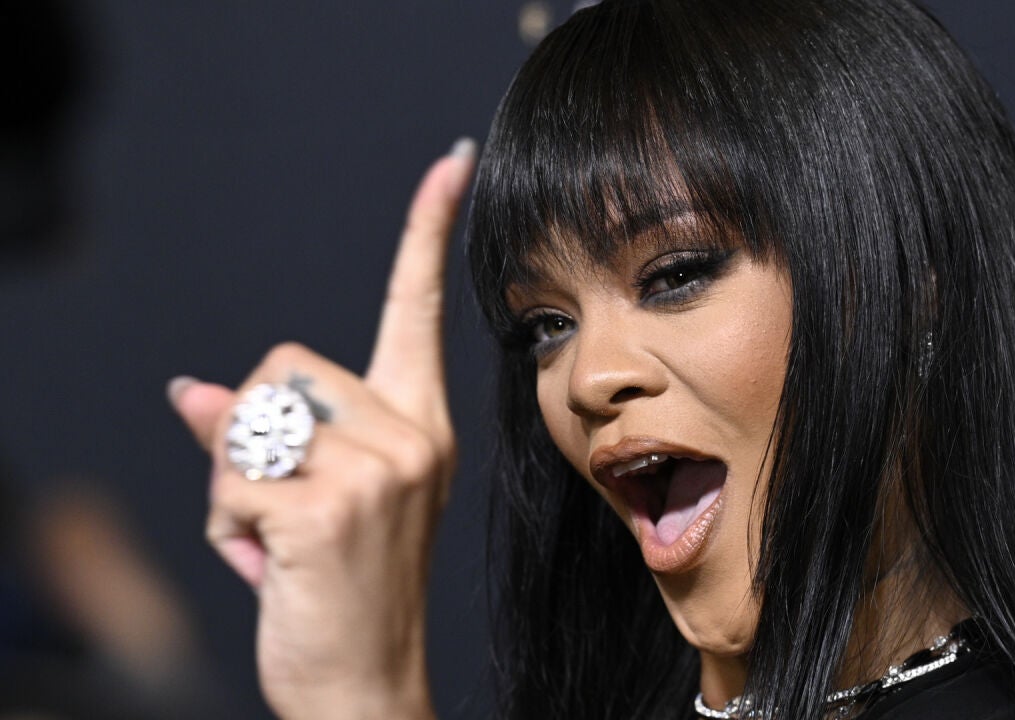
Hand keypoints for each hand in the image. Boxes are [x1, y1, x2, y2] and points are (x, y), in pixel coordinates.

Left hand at [168, 138, 476, 718]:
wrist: (366, 686)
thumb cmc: (341, 594)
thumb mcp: (312, 504)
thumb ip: (265, 440)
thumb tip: (191, 394)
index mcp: (419, 427)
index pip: (419, 310)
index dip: (427, 230)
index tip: (453, 161)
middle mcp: (412, 436)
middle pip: (284, 364)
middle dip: (253, 432)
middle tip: (282, 507)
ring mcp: (379, 469)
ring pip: (248, 421)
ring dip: (233, 486)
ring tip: (277, 541)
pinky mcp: (331, 505)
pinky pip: (231, 478)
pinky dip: (225, 526)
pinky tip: (270, 565)